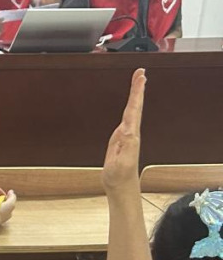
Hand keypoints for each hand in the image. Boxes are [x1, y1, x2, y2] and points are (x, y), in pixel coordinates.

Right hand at [102, 69, 146, 193]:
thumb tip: (125, 129)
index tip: (140, 78)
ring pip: (132, 110)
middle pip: (135, 106)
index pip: (133, 110)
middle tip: (140, 73)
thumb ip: (123, 147)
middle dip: (138, 89)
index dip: (136, 93)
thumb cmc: (118, 176)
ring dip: (135, 95)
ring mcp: (126, 135)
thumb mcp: (120, 163)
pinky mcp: (122, 138)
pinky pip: (127, 118)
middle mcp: (130, 132)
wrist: (120, 186)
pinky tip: (131, 104)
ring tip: (138, 81)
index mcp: (130, 136)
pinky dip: (130, 107)